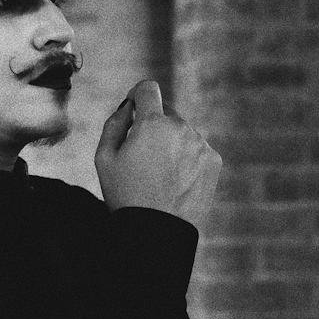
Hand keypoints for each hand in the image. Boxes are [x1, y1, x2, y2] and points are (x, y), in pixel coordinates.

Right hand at [95, 79, 221, 228]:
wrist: (157, 230)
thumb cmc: (125, 193)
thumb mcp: (104, 158)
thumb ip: (114, 123)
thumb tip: (129, 107)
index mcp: (152, 123)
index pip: (147, 89)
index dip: (137, 96)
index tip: (133, 108)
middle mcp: (181, 127)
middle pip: (165, 112)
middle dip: (153, 125)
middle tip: (141, 156)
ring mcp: (201, 144)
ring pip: (182, 131)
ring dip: (170, 142)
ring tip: (159, 173)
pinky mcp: (214, 160)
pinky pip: (196, 148)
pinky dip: (186, 157)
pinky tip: (174, 180)